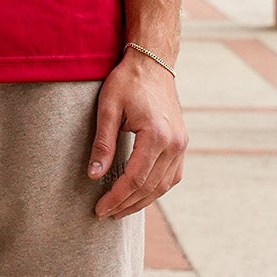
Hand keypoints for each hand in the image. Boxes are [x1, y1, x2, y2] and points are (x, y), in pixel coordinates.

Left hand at [88, 46, 186, 218]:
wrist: (152, 63)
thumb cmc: (127, 82)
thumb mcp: (108, 108)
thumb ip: (103, 143)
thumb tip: (94, 176)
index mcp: (156, 135)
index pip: (135, 178)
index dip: (116, 197)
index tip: (99, 209)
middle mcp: (174, 143)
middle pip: (150, 187)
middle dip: (126, 204)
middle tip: (105, 214)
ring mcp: (181, 144)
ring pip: (163, 185)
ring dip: (142, 201)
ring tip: (120, 210)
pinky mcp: (182, 142)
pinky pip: (173, 176)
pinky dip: (156, 189)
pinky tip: (140, 194)